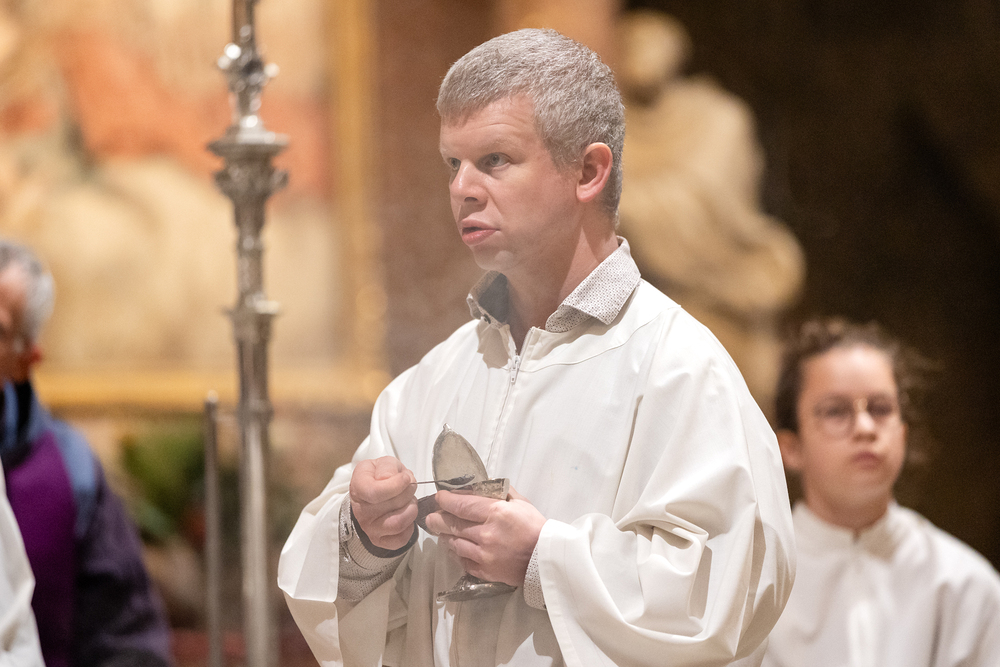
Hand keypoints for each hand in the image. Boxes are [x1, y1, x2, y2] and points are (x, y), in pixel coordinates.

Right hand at [349, 457, 416, 550]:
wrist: (373, 494)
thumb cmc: (380, 477)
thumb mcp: (383, 463)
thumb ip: (387, 467)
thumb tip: (389, 478)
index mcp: (358, 488)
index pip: (375, 492)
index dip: (396, 484)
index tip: (405, 478)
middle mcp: (361, 511)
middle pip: (393, 505)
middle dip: (408, 492)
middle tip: (409, 486)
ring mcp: (369, 528)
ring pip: (398, 523)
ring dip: (411, 509)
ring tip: (409, 500)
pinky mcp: (380, 541)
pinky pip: (401, 539)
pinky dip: (410, 526)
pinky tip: (406, 514)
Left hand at [425, 486, 545, 586]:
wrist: (546, 560)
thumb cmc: (536, 527)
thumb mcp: (521, 503)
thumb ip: (500, 493)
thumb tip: (483, 485)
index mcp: (495, 513)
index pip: (462, 505)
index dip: (446, 500)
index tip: (440, 497)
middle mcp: (485, 534)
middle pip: (452, 524)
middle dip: (437, 519)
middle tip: (431, 516)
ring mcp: (483, 554)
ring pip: (454, 543)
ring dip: (444, 536)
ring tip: (440, 531)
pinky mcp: (484, 571)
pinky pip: (462, 561)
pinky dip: (455, 553)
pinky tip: (453, 548)